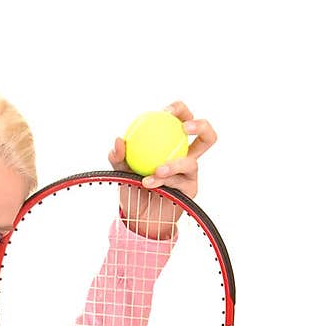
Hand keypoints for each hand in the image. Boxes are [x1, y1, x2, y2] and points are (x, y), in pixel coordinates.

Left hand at [108, 100, 217, 236]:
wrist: (136, 216)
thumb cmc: (131, 187)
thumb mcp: (121, 170)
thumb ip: (119, 156)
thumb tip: (118, 140)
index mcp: (173, 143)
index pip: (182, 119)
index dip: (179, 110)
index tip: (164, 111)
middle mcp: (187, 156)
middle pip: (206, 136)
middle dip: (201, 126)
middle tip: (184, 127)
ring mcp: (190, 174)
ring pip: (191, 163)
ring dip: (174, 165)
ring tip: (156, 170)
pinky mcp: (190, 191)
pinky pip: (180, 183)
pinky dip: (162, 182)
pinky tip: (149, 183)